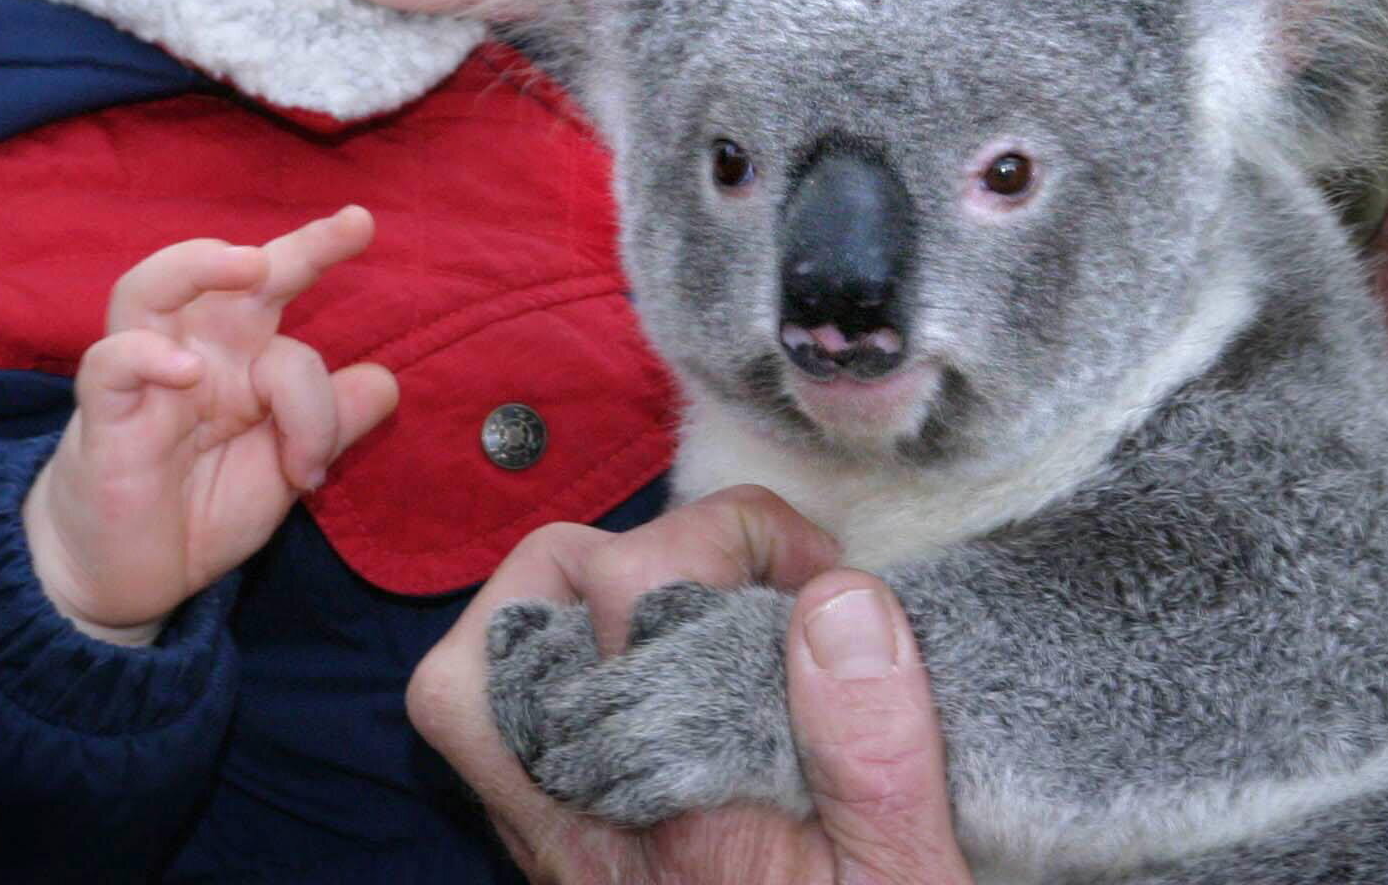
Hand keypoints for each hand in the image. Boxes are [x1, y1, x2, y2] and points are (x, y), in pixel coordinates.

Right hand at [23, 205, 399, 642]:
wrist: (124, 578)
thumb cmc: (199, 509)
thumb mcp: (282, 470)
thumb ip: (327, 423)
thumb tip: (385, 381)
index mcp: (241, 357)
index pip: (280, 291)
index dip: (316, 251)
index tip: (360, 221)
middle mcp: (195, 351)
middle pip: (224, 272)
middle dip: (284, 247)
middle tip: (338, 234)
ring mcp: (144, 378)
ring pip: (149, 289)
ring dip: (199, 266)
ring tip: (254, 266)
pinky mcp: (104, 416)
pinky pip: (111, 364)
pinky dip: (147, 355)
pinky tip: (189, 371)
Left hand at [409, 487, 976, 884]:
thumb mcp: (901, 881)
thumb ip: (878, 752)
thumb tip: (839, 601)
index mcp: (675, 807)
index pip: (639, 593)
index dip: (732, 536)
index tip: (820, 570)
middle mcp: (585, 813)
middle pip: (530, 610)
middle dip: (643, 549)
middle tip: (753, 584)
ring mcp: (554, 830)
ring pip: (486, 665)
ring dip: (583, 602)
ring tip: (700, 613)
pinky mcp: (554, 844)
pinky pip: (497, 722)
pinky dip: (559, 665)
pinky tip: (660, 674)